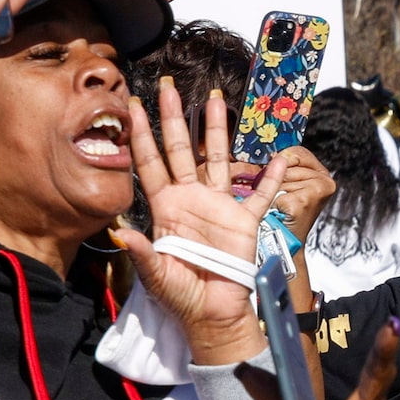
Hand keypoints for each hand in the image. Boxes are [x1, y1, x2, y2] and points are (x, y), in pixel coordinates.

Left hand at [111, 77, 288, 363]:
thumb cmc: (181, 296)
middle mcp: (190, 199)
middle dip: (175, 118)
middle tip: (171, 84)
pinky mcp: (244, 221)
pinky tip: (278, 156)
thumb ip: (142, 253)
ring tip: (216, 98)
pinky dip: (270, 177)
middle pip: (181, 149)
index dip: (143, 136)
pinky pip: (259, 195)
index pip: (150, 164)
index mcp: (165, 208)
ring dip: (217, 129)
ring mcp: (218, 206)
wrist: (212, 315)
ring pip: (217, 158)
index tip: (136, 107)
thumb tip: (121, 232)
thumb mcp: (156, 276)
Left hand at [268, 144, 334, 234]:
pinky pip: (276, 192)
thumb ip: (283, 165)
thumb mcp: (289, 183)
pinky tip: (279, 211)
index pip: (297, 152)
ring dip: (273, 192)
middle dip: (275, 179)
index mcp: (321, 173)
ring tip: (280, 204)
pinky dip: (272, 202)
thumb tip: (270, 155)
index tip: (274, 170)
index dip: (280, 160)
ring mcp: (316, 191)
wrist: (288, 244)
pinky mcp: (303, 202)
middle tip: (278, 195)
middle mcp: (324, 181)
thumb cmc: (286, 215)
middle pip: (286, 164)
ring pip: (280, 178)